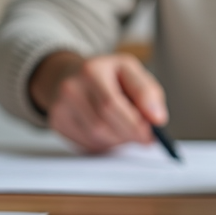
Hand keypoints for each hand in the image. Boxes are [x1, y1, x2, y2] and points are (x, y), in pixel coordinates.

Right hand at [29, 51, 167, 153]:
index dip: (134, 124)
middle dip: (129, 135)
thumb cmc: (105, 74)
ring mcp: (60, 108)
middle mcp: (71, 88)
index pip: (112, 104)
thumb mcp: (130, 70)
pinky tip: (109, 130)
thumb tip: (158, 119)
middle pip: (103, 125)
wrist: (68, 74)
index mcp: (91, 70)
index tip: (152, 135)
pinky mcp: (58, 124)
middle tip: (144, 137)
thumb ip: (146, 92)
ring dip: (118, 140)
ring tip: (125, 129)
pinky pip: (87, 144)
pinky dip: (104, 143)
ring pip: (96, 138)